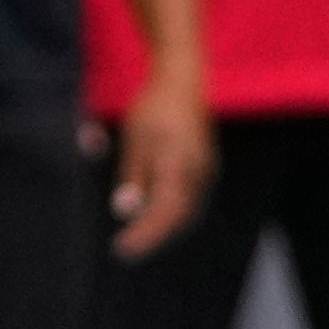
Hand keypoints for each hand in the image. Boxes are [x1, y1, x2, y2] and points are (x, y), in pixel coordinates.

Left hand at [106, 68, 213, 258]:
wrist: (182, 79)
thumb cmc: (154, 106)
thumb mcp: (136, 139)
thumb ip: (134, 176)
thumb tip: (126, 211)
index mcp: (180, 164)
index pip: (165, 213)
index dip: (145, 235)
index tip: (122, 249)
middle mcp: (199, 171)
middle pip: (180, 218)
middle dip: (154, 235)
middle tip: (127, 247)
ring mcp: (206, 170)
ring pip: (187, 210)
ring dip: (164, 226)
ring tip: (138, 236)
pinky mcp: (205, 167)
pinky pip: (191, 199)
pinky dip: (172, 212)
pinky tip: (154, 214)